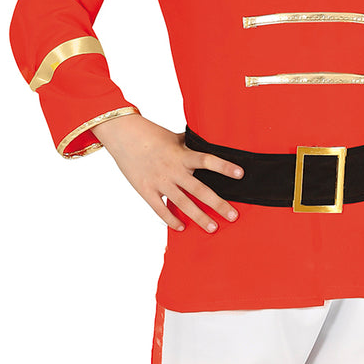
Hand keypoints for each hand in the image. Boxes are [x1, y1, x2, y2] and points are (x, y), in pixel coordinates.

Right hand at [91, 112, 243, 232]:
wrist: (123, 135)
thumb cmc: (151, 135)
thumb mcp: (175, 138)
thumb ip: (191, 145)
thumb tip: (211, 144)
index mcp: (182, 154)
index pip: (207, 160)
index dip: (224, 167)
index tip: (240, 174)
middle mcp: (173, 170)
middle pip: (199, 190)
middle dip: (218, 204)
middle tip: (233, 216)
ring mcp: (159, 182)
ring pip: (183, 204)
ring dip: (199, 217)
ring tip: (213, 228)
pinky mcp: (146, 191)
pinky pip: (160, 210)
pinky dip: (171, 220)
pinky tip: (182, 228)